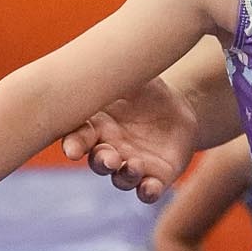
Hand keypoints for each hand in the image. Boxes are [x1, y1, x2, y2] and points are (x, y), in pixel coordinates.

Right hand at [60, 75, 200, 202]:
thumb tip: (98, 59)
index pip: (79, 137)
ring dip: (125, 175)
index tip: (73, 150)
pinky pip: (147, 190)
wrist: (178, 107)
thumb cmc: (146, 90)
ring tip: (133, 165)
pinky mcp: (155, 176)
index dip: (74, 145)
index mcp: (97, 125)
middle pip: (98, 161)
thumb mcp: (134, 76)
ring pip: (121, 178)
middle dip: (102, 162)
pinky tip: (149, 187)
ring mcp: (132, 165)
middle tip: (109, 157)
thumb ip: (116, 73)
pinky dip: (146, 191)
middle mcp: (110, 149)